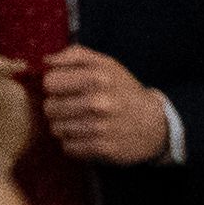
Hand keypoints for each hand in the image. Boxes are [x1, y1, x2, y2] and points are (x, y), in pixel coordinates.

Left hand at [35, 44, 169, 166]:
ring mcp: (101, 128)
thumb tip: (46, 61)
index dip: (56, 86)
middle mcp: (99, 102)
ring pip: (56, 129)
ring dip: (65, 127)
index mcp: (98, 77)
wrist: (157, 125)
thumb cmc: (124, 91)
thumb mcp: (106, 65)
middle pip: (49, 108)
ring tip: (81, 123)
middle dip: (58, 108)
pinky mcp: (104, 149)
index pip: (50, 82)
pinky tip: (87, 137)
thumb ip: (75, 55)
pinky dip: (74, 144)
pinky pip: (68, 148)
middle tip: (74, 109)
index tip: (67, 90)